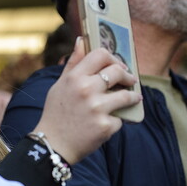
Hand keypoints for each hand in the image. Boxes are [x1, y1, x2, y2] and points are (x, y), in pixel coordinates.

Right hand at [32, 37, 139, 163]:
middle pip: (117, 72)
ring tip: (133, 98)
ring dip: (132, 97)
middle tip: (130, 80)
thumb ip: (73, 63)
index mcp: (74, 77)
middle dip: (127, 76)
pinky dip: (116, 120)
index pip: (100, 54)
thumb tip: (82, 40)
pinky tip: (109, 123)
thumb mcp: (59, 86)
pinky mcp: (105, 126)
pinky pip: (120, 118)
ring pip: (126, 95)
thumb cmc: (56, 113)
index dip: (113, 58)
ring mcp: (97, 109)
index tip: (118, 65)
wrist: (53, 145)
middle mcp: (86, 90)